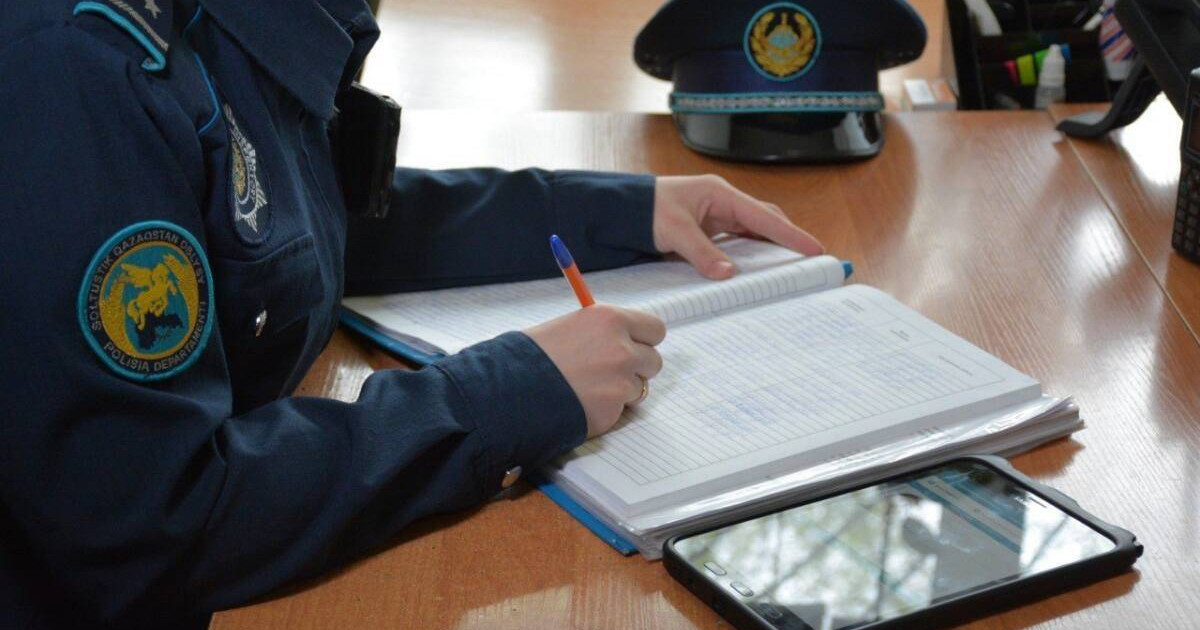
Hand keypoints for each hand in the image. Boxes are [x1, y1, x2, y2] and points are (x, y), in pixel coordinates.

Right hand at [525, 305, 665, 437]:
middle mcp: (622, 348)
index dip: (644, 339)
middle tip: (611, 372)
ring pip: (639, 388)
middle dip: (637, 368)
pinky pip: (621, 410)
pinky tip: (581, 403)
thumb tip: (623, 338)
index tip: (635, 345)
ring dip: (621, 390)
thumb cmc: (531, 355)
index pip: (655, 328)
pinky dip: (607, 409)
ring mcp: (620, 381)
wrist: (509, 389)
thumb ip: (601, 332)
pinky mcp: (613, 410)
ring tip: (589, 388)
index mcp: (609, 319)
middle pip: (653, 360)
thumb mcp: (568, 327)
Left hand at [653, 175, 824, 279]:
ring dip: (770, 248)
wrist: (622, 208)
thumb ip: (701, 252)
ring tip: (790, 267)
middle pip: (765, 221)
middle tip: (809, 259)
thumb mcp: (674, 230)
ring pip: (753, 232)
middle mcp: (723, 202)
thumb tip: (728, 274)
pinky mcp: (709, 228)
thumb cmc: (645, 209)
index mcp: (720, 194)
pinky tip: (757, 268)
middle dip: (787, 238)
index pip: (763, 217)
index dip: (790, 234)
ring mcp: (717, 215)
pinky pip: (737, 241)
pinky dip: (750, 254)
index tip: (813, 248)